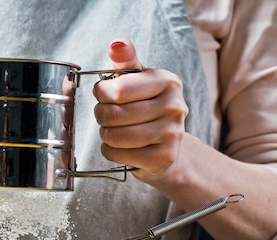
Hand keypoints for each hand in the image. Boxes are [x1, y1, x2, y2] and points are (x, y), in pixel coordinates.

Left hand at [92, 38, 188, 183]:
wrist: (166, 144)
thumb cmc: (145, 106)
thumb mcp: (136, 80)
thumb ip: (125, 61)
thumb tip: (116, 44)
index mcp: (167, 81)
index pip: (118, 89)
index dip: (101, 93)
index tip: (103, 94)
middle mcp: (175, 106)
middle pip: (113, 115)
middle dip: (101, 116)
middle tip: (106, 116)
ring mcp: (172, 134)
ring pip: (114, 137)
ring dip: (105, 135)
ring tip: (113, 131)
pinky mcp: (164, 157)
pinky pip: (118, 154)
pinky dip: (111, 152)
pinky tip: (120, 147)